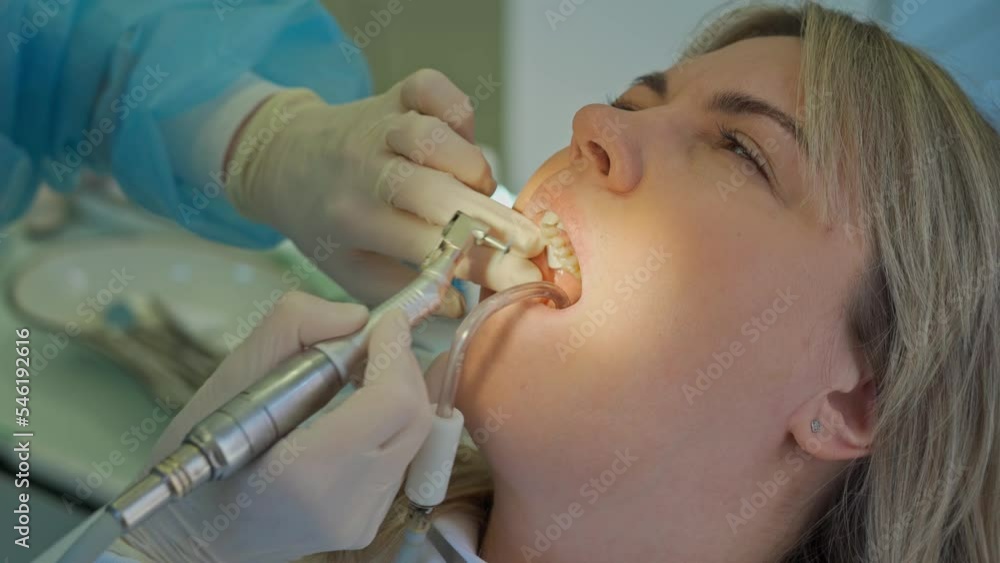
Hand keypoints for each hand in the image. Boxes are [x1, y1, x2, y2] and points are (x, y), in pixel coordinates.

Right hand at [121, 293, 432, 562]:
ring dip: (397, 391)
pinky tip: (355, 408)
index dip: (396, 352)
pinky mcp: (367, 524)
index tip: (386, 320)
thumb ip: (293, 329)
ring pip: (413, 437)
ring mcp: (361, 520)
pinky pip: (399, 458)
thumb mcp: (227, 377)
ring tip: (360, 370)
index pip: (394, 402)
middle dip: (402, 366)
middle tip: (373, 339)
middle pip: (415, 417)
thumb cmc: (200, 454)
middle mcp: (346, 504)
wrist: (192, 535)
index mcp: (308, 471)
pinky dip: (388, 421)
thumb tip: (355, 317)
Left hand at [224, 69, 543, 314]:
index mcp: (353, 220)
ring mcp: (380, 125)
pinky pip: (434, 91)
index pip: (429, 245)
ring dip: (472, 169)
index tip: (524, 279)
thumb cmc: (325, 222)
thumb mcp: (348, 270)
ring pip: (437, 139)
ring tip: (481, 191)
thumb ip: (403, 292)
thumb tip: (460, 307)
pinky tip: (461, 139)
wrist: (284, 158)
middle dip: (492, 220)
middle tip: (530, 242)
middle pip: (438, 192)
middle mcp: (365, 169)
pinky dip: (459, 112)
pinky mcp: (393, 94)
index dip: (481, 263)